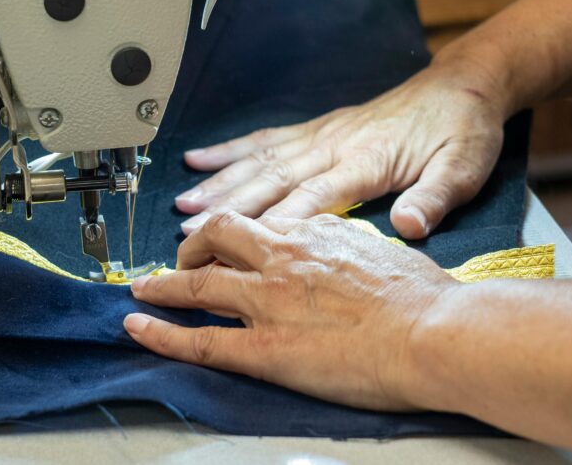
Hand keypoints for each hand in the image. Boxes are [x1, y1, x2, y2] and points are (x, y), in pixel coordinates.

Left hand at [124, 212, 459, 409]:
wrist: (432, 331)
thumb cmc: (423, 295)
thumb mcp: (385, 247)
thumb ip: (351, 242)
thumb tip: (341, 243)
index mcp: (315, 232)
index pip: (262, 224)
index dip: (241, 232)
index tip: (235, 240)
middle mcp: (283, 256)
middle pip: (219, 234)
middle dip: (194, 242)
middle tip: (181, 256)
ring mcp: (268, 301)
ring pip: (198, 282)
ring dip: (163, 285)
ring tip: (142, 289)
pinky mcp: (264, 348)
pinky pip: (200, 339)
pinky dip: (161, 333)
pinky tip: (138, 329)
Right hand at [175, 58, 509, 238]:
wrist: (465, 85)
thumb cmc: (465, 131)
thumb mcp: (464, 168)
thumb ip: (435, 197)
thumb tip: (409, 227)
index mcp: (367, 160)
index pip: (313, 197)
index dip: (273, 223)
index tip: (236, 247)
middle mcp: (336, 144)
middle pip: (274, 178)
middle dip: (229, 206)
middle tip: (188, 232)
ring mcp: (325, 133)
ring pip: (262, 159)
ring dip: (221, 181)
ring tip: (183, 203)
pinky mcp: (322, 127)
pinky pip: (270, 138)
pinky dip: (233, 148)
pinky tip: (201, 158)